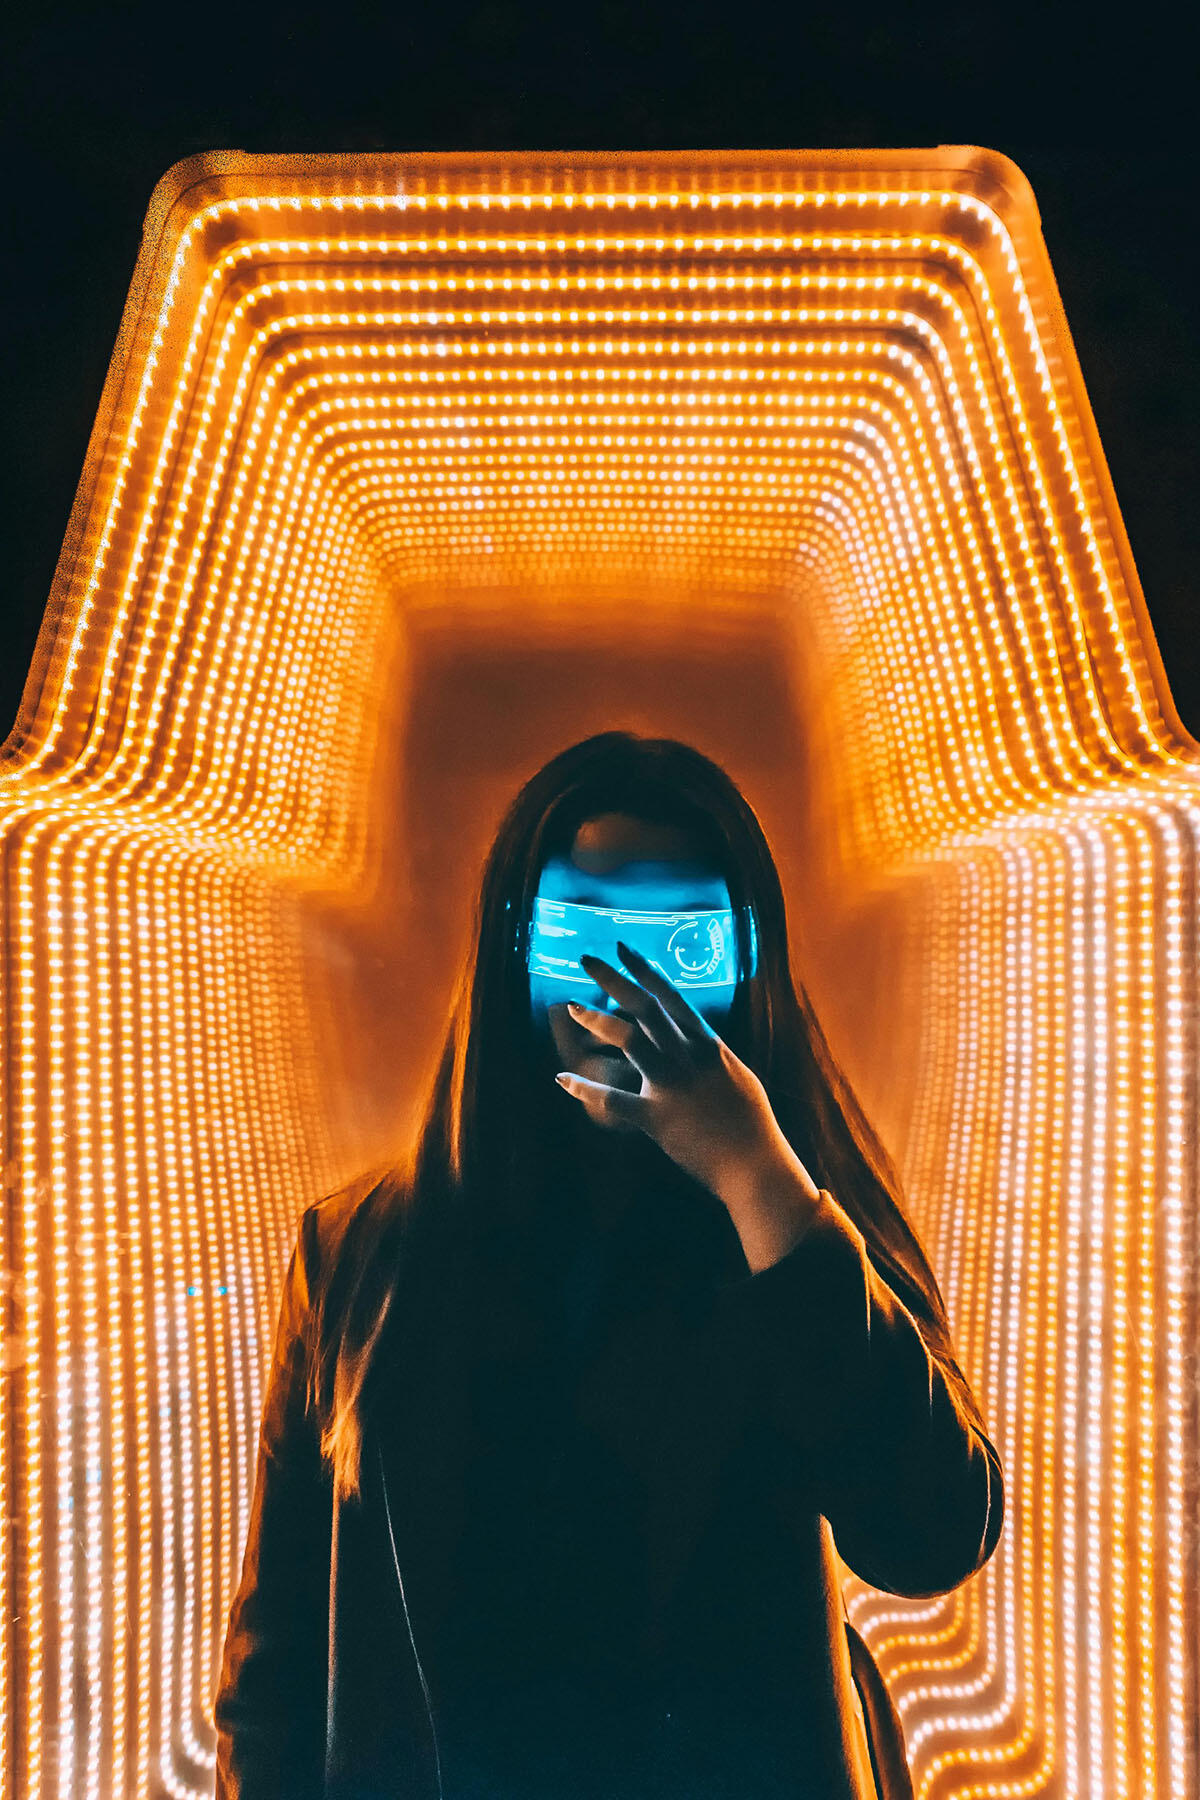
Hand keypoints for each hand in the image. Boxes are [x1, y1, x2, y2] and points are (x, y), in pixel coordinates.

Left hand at [553, 939, 805, 1202]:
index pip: (671, 996)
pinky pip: (613, 1099)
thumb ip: (710, 1055)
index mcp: (708, 1045)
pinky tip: (562, 1079)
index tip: (622, 949)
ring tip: (573, 1006)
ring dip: (597, 1020)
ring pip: (628, 1040)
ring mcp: (672, 1085)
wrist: (755, 1164)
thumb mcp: (735, 1076)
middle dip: (613, 979)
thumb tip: (696, 1040)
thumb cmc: (750, 1124)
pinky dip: (585, 1089)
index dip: (644, 970)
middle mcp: (688, 1057)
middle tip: (586, 959)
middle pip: (644, 1007)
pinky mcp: (656, 1118)